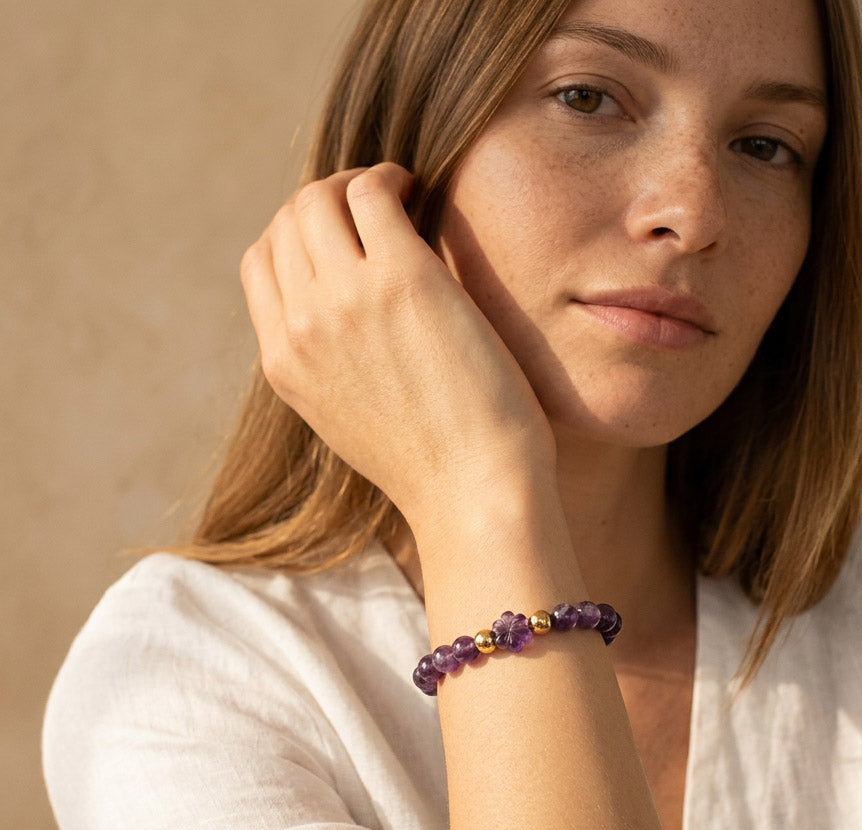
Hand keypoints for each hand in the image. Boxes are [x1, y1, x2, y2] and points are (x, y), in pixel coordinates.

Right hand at [239, 164, 554, 532]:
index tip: (343, 236)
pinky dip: (390, 177)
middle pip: (286, 222)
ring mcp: (345, 300)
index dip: (299, 236)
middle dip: (327, 200)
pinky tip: (418, 190)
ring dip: (356, 181)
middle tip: (375, 203)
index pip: (261, 263)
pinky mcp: (401, 279)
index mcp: (283, 364)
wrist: (474, 493)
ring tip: (399, 193)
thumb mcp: (350, 419)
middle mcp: (301, 328)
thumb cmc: (433, 464)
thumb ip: (329, 363)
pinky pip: (371, 192)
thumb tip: (344, 310)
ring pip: (319, 197)